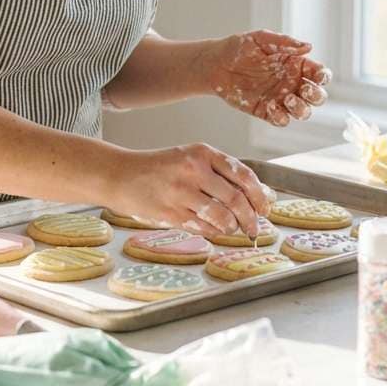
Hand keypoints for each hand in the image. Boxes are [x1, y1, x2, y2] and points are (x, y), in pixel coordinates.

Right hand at [107, 143, 271, 237]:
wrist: (121, 175)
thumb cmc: (158, 168)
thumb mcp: (189, 157)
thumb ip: (218, 172)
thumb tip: (254, 195)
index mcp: (202, 152)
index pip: (242, 174)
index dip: (259, 194)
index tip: (265, 207)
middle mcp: (193, 170)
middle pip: (236, 199)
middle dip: (251, 218)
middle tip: (255, 228)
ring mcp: (181, 192)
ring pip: (222, 217)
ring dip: (232, 228)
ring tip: (232, 229)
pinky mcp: (171, 213)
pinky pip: (203, 228)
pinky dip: (214, 233)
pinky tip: (214, 231)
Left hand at [199, 29, 331, 126]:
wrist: (215, 64)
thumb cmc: (239, 47)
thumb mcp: (261, 39)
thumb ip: (284, 42)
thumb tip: (308, 47)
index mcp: (295, 65)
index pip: (319, 74)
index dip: (323, 77)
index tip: (318, 76)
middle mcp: (292, 83)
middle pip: (317, 96)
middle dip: (316, 95)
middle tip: (303, 89)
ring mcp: (280, 98)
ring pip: (303, 112)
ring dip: (301, 109)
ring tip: (287, 98)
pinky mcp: (266, 111)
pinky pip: (282, 120)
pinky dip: (281, 117)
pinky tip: (272, 107)